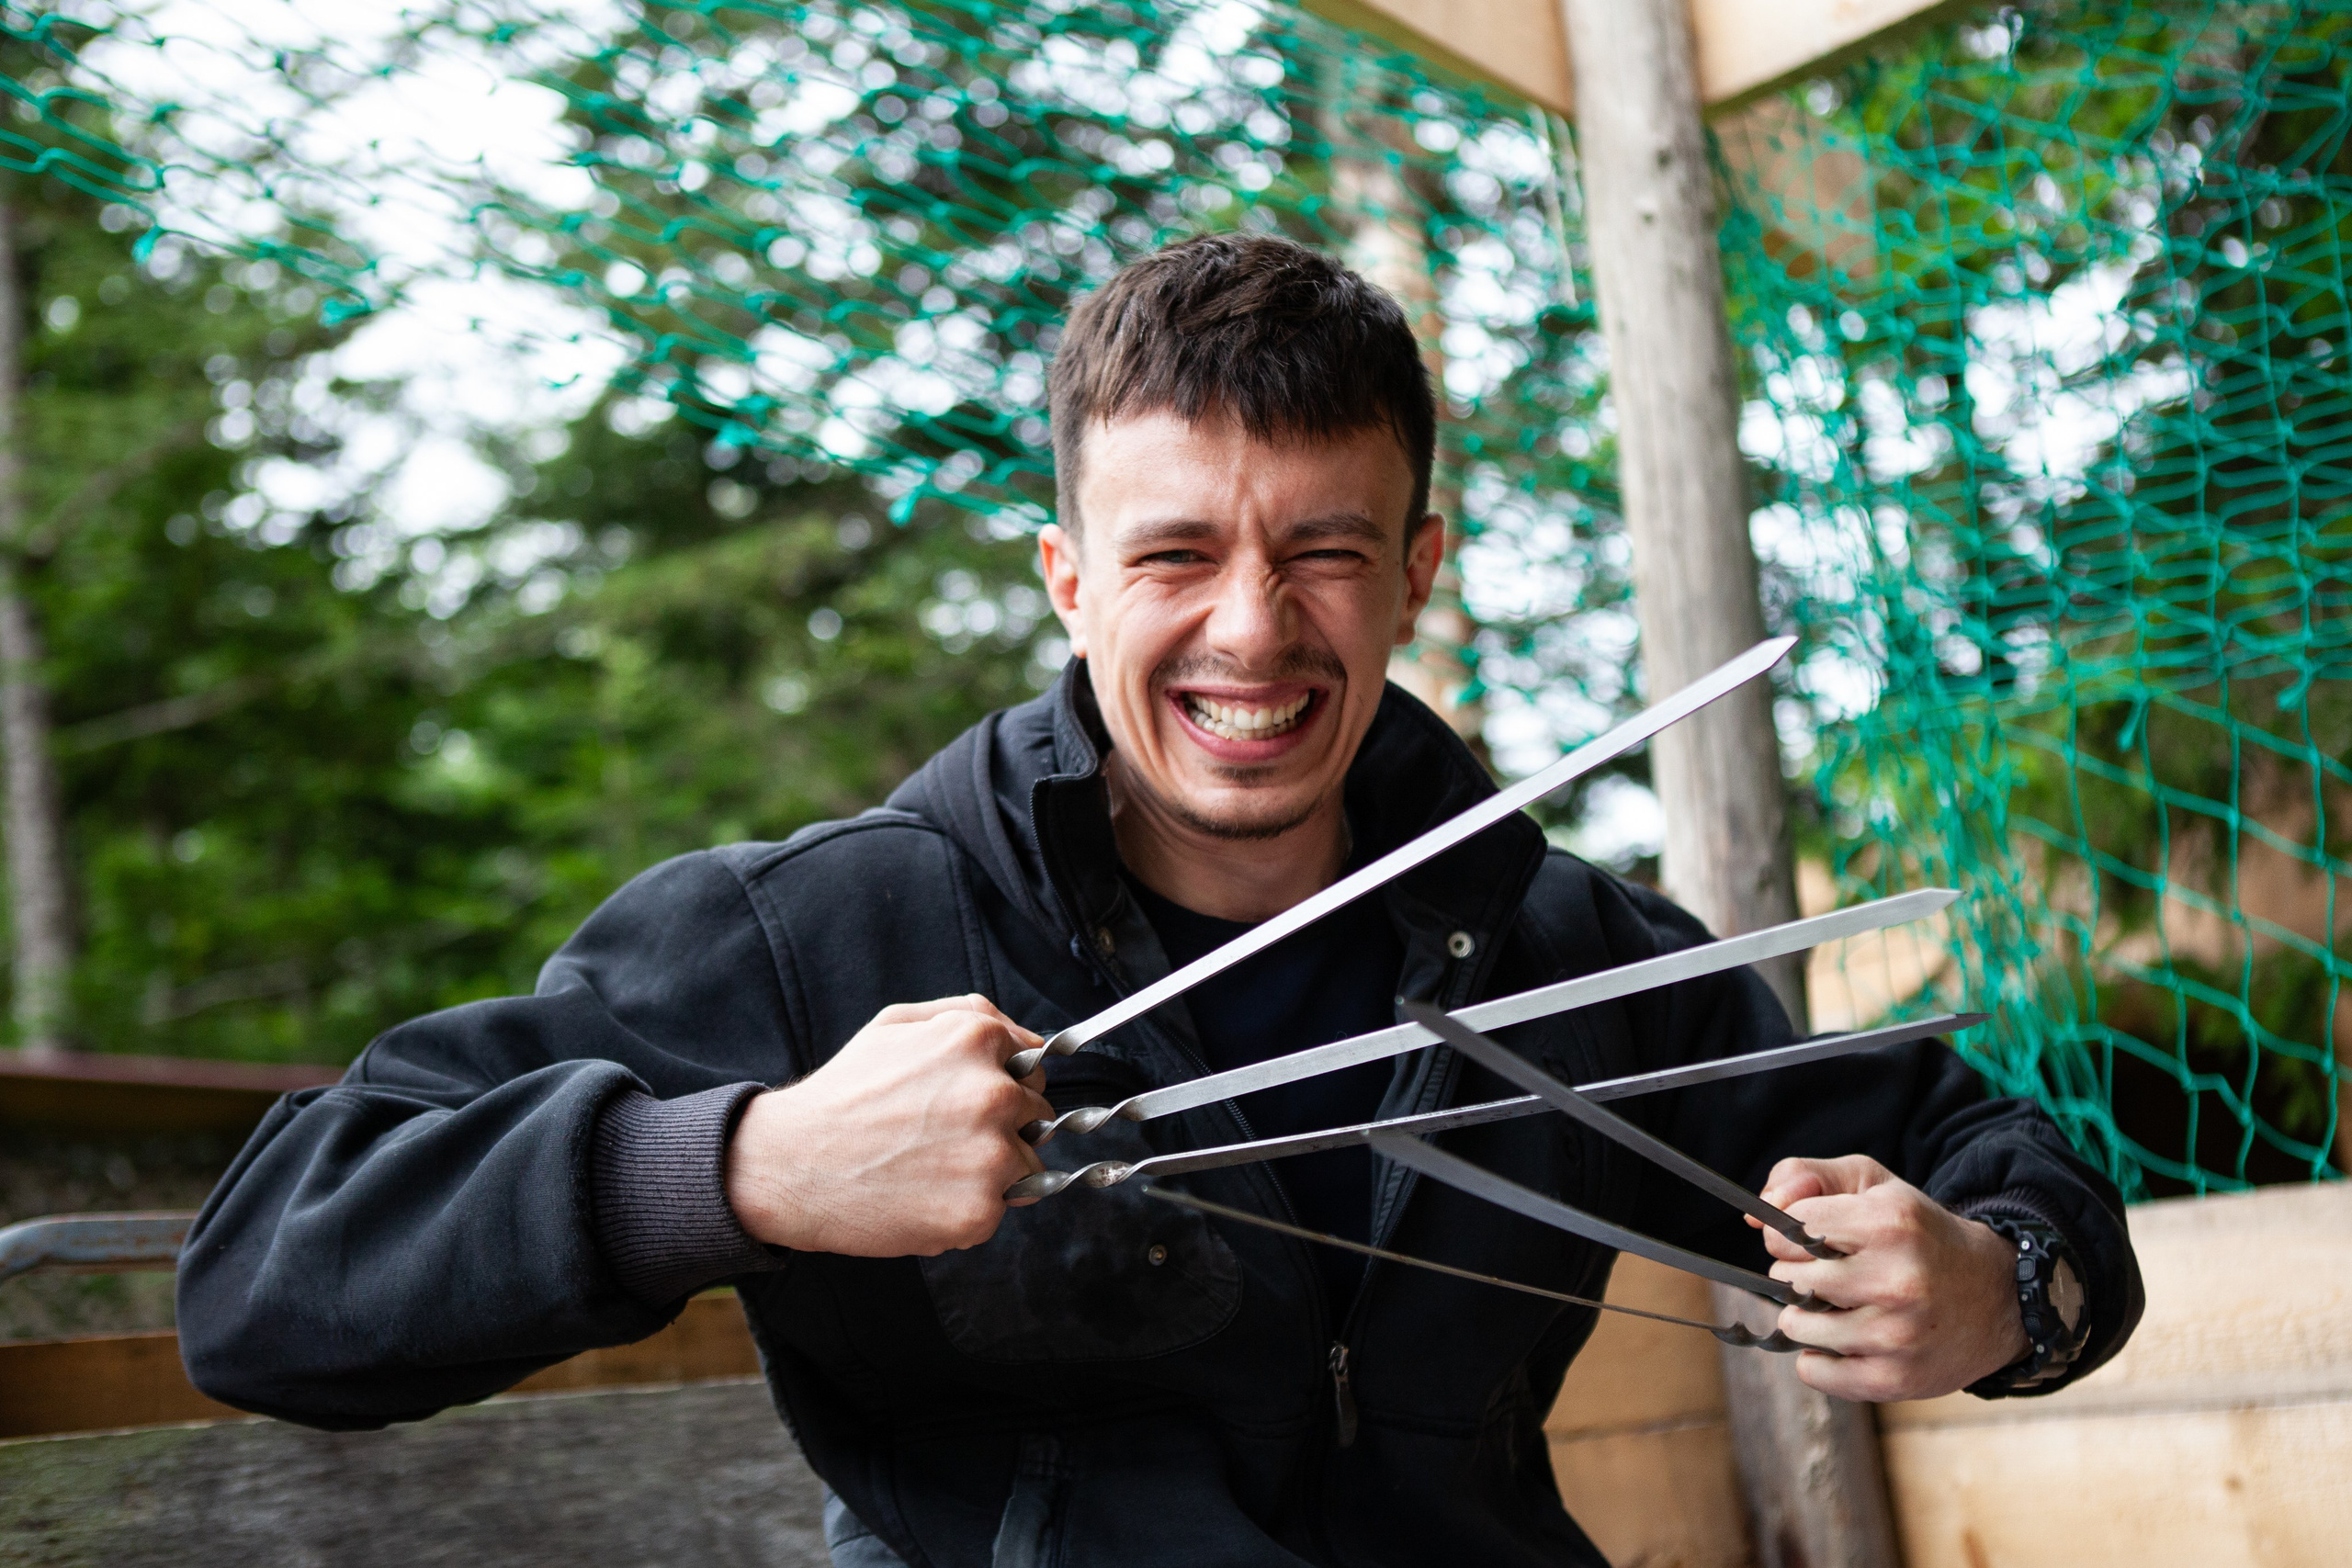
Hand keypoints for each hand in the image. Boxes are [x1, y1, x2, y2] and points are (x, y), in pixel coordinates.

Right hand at [724, 995, 1053, 1256]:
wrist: (790, 1164)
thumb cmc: (842, 1094)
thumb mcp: (895, 1024)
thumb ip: (966, 1015)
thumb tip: (1024, 1039)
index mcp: (977, 1041)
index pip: (1033, 1068)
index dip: (1002, 1086)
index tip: (963, 1103)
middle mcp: (994, 1093)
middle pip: (1035, 1118)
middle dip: (1001, 1129)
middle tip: (940, 1140)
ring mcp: (990, 1155)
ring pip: (1024, 1167)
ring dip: (990, 1173)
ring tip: (930, 1170)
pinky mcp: (979, 1210)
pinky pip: (998, 1211)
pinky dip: (966, 1211)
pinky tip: (922, 1197)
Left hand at [1751, 1154, 2028, 1401]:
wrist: (1998, 1297)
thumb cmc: (1920, 1236)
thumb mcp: (1874, 1186)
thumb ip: (1806, 1177)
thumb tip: (1758, 1213)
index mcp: (1889, 1223)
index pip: (1789, 1228)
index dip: (1791, 1233)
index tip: (1812, 1241)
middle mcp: (1895, 1278)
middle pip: (1786, 1277)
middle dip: (1797, 1273)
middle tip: (1831, 1274)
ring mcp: (1896, 1334)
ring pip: (1795, 1325)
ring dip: (1805, 1316)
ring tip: (1838, 1307)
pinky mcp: (1895, 1379)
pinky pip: (1814, 1371)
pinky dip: (1818, 1358)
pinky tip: (1846, 1340)